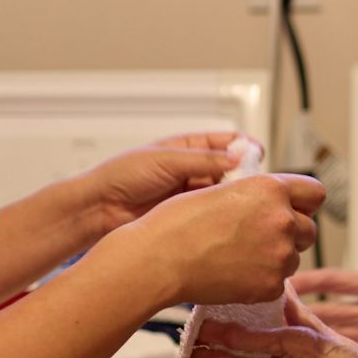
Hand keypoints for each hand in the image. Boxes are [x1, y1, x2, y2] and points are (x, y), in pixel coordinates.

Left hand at [81, 132, 250, 238]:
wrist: (99, 208)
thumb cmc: (122, 176)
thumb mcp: (166, 160)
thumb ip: (203, 160)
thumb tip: (237, 156)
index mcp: (184, 148)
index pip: (222, 142)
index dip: (242, 145)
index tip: (259, 151)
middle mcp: (189, 170)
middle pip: (226, 168)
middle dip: (243, 172)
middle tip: (255, 179)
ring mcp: (188, 193)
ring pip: (220, 191)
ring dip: (232, 194)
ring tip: (243, 198)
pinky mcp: (185, 216)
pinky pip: (210, 211)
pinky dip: (221, 212)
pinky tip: (229, 215)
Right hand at [109, 173, 325, 306]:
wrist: (159, 260)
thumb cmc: (178, 222)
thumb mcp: (222, 190)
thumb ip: (256, 194)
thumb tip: (271, 202)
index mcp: (270, 189)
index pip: (314, 192)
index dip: (303, 201)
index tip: (294, 209)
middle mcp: (282, 219)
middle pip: (308, 228)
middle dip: (290, 233)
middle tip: (259, 238)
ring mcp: (279, 255)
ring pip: (294, 257)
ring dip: (276, 257)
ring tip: (240, 256)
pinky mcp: (271, 285)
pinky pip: (279, 282)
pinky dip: (262, 280)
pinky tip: (235, 274)